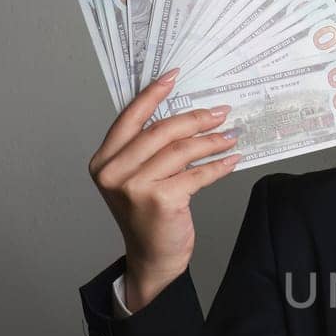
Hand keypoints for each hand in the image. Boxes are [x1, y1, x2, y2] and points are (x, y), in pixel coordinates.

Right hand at [87, 70, 240, 309]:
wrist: (152, 259)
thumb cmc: (147, 216)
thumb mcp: (137, 178)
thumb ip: (148, 149)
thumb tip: (186, 116)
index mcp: (104, 161)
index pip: (130, 117)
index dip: (153, 94)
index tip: (174, 76)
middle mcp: (113, 172)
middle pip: (161, 131)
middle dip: (195, 118)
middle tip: (219, 113)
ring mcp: (134, 187)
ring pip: (181, 150)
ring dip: (211, 141)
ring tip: (230, 136)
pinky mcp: (160, 201)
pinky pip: (196, 174)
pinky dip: (218, 166)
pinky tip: (231, 160)